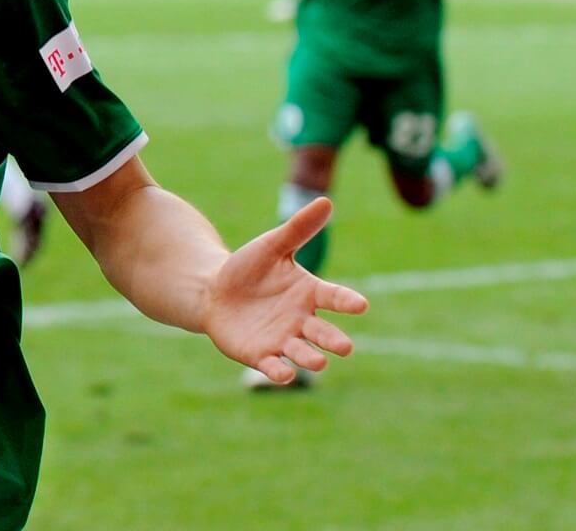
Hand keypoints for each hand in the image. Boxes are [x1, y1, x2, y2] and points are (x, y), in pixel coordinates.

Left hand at [199, 198, 368, 384]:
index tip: (361, 305)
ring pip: (302, 353)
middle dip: (334, 340)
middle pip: (323, 333)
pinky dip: (279, 371)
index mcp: (309, 292)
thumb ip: (298, 228)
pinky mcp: (260, 355)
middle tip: (345, 347)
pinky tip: (282, 374)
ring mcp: (283, 340)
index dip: (346, 301)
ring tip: (319, 363)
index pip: (334, 297)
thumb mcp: (271, 246)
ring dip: (311, 359)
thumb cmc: (248, 268)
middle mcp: (301, 320)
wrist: (214, 291)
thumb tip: (325, 201)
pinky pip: (273, 366)